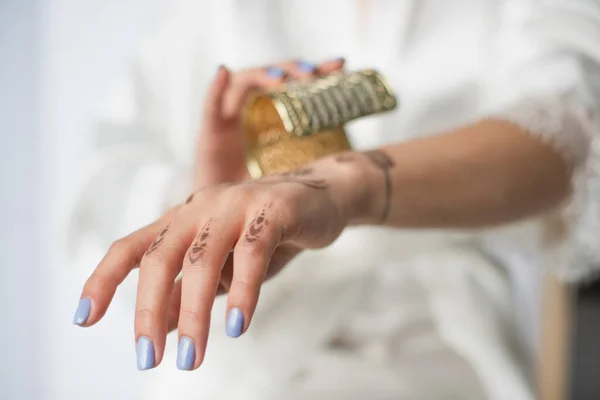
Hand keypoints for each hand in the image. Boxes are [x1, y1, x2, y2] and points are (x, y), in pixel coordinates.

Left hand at [73, 155, 371, 370]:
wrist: (322, 199)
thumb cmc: (265, 234)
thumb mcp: (223, 266)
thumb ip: (190, 289)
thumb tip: (160, 325)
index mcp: (182, 220)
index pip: (131, 247)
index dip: (103, 280)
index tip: (83, 319)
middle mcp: (201, 207)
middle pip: (160, 257)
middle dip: (147, 311)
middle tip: (148, 359)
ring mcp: (237, 204)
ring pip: (203, 258)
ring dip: (194, 313)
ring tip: (192, 358)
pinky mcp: (275, 208)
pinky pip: (254, 251)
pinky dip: (243, 291)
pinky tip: (238, 326)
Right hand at [196, 58, 345, 186]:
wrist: (229, 221)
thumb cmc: (262, 198)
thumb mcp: (290, 178)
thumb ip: (308, 165)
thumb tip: (346, 159)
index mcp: (276, 119)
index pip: (296, 85)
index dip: (317, 71)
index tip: (340, 64)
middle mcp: (253, 113)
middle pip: (272, 78)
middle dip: (292, 70)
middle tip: (313, 73)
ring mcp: (230, 121)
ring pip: (245, 83)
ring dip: (262, 75)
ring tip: (280, 79)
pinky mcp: (209, 134)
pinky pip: (211, 106)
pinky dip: (216, 87)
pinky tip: (224, 72)